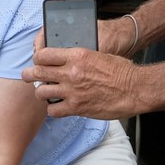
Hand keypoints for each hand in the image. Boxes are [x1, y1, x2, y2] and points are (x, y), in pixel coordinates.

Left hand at [21, 45, 140, 118]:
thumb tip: (66, 61)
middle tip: (28, 76)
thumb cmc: (121, 71)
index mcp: (77, 55)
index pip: (44, 54)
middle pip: (37, 72)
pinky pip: (53, 110)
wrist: (135, 89)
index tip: (38, 62)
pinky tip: (58, 107)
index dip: (37, 58)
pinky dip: (53, 109)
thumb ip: (79, 58)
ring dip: (42, 93)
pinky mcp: (77, 108)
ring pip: (41, 92)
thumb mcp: (98, 55)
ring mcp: (72, 91)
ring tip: (46, 93)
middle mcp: (71, 72)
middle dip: (30, 75)